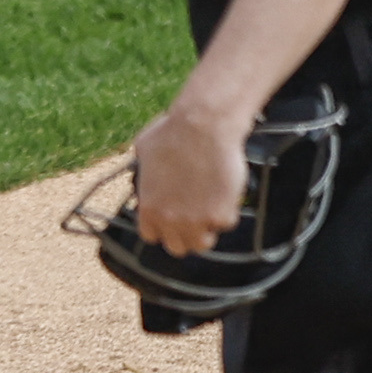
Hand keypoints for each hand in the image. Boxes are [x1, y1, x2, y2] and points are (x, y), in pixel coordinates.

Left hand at [127, 94, 252, 255]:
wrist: (203, 126)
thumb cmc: (172, 132)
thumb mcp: (144, 151)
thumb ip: (143, 172)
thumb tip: (144, 171)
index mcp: (148, 208)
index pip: (152, 236)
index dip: (163, 227)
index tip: (172, 218)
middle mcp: (169, 220)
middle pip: (177, 246)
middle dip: (185, 234)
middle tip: (194, 217)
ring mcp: (196, 221)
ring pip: (202, 244)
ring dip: (207, 231)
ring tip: (211, 211)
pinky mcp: (221, 216)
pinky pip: (225, 224)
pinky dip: (228, 211)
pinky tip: (224, 194)